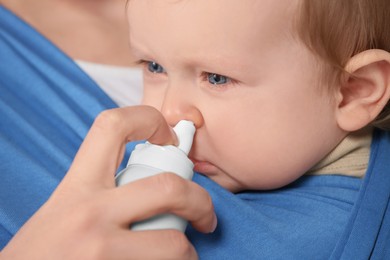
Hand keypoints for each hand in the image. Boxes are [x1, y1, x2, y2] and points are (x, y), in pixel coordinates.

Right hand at [1, 106, 216, 259]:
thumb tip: (149, 185)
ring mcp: (100, 249)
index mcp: (77, 186)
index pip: (114, 126)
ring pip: (172, 243)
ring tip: (182, 254)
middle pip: (168, 187)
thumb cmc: (41, 250)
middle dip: (201, 201)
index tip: (170, 138)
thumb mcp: (64, 210)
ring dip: (187, 251)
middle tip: (205, 214)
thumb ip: (102, 194)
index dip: (150, 119)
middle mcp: (89, 212)